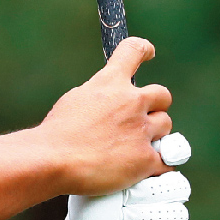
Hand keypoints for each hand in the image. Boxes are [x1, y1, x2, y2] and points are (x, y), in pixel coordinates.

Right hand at [37, 36, 173, 195]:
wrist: (53, 161)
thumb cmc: (58, 134)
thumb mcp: (76, 99)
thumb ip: (100, 96)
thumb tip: (111, 103)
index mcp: (111, 83)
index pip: (134, 50)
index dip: (144, 49)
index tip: (149, 52)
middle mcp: (131, 102)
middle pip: (163, 95)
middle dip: (155, 107)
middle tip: (142, 120)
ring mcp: (141, 130)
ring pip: (165, 126)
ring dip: (155, 135)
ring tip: (135, 148)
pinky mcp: (146, 158)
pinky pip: (165, 160)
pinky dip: (156, 165)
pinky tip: (145, 170)